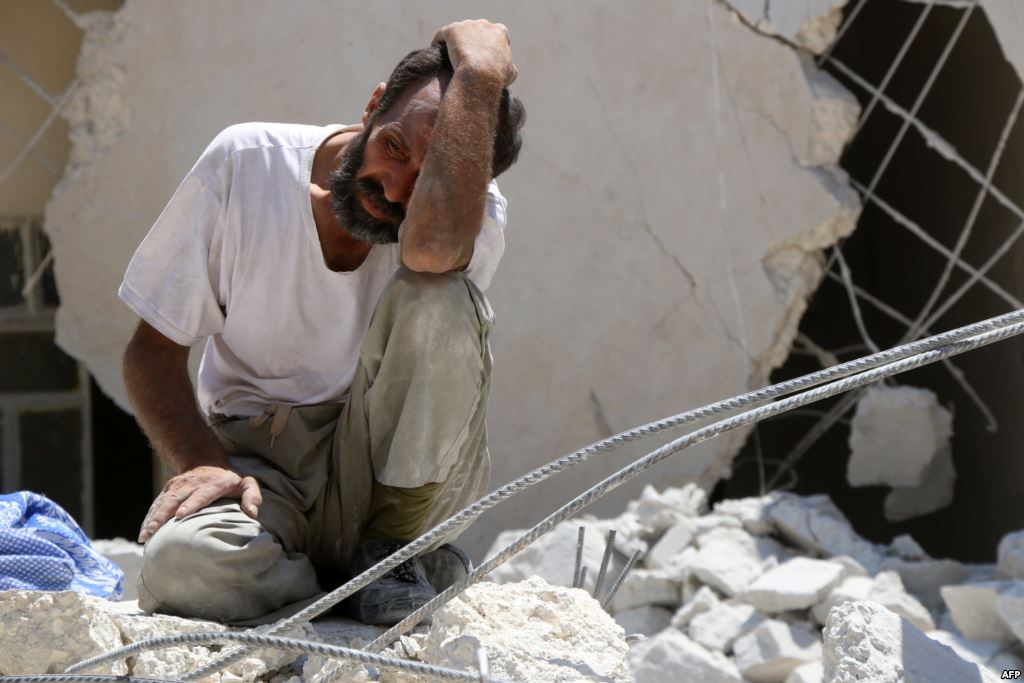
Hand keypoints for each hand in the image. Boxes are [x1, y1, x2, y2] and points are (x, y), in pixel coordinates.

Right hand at [138, 465, 261, 541]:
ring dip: (153, 519)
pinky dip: (149, 517)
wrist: (205, 461)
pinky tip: (143, 532)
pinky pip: (157, 504)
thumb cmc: (229, 480)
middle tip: (154, 531)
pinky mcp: (168, 490)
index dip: (192, 504)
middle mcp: (192, 484)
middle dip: (164, 515)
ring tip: (145, 536)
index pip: (201, 494)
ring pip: (163, 502)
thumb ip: (252, 496)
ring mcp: (178, 487)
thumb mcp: (246, 483)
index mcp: (213, 484)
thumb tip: (252, 513)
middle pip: (176, 499)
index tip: (182, 515)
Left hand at [433, 19, 516, 86]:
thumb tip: (507, 69)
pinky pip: (443, 35)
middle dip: (471, 43)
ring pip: (458, 33)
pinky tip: (437, 52)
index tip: (483, 58)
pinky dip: (439, 42)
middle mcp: (484, 24)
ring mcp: (467, 25)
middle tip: (465, 58)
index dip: (487, 47)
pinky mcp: (452, 30)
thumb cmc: (497, 76)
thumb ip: (508, 66)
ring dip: (454, 43)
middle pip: (475, 32)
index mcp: (500, 32)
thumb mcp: (511, 73)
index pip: (493, 35)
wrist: (480, 74)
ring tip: (448, 57)